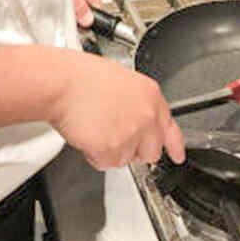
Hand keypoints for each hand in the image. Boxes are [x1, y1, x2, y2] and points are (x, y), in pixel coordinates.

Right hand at [50, 51, 185, 168]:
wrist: (62, 84)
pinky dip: (95, 154)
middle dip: (134, 149)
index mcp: (150, 95)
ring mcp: (131, 134)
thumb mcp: (121, 80)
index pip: (170, 128)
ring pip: (126, 159)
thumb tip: (136, 117)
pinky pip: (106, 163)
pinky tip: (88, 134)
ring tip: (96, 126)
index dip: (174, 145)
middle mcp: (146, 116)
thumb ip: (136, 102)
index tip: (177, 155)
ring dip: (111, 150)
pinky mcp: (113, 150)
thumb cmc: (81, 77)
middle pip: (151, 152)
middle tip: (114, 134)